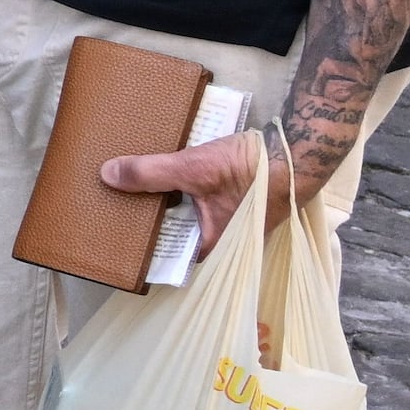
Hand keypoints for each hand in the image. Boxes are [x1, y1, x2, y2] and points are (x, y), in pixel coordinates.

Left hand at [100, 131, 278, 249]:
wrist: (301, 153)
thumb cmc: (251, 169)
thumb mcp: (193, 167)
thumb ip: (151, 173)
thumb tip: (108, 175)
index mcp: (214, 243)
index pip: (174, 257)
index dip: (150, 250)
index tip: (122, 241)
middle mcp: (228, 239)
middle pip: (183, 237)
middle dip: (159, 226)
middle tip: (124, 213)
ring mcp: (238, 222)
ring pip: (198, 220)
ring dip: (177, 209)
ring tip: (143, 196)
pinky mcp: (244, 203)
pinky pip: (211, 205)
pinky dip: (194, 197)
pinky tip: (178, 181)